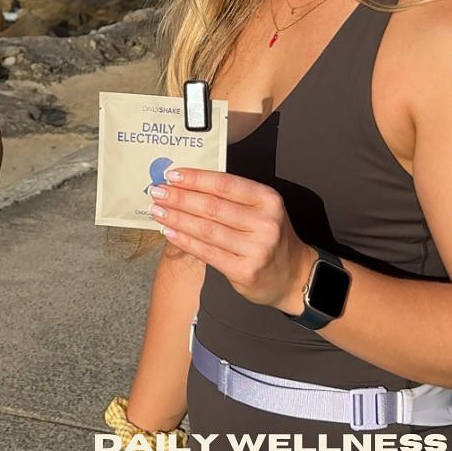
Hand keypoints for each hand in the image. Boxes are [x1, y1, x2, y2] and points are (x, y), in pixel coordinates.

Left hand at [149, 168, 315, 313]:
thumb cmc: (269, 236)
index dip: (195, 178)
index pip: (224, 184)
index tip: (172, 175)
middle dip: (180, 198)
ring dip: (177, 218)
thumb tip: (187, 183)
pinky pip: (207, 252)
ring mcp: (256, 248)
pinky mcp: (245, 270)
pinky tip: (168, 232)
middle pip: (212, 206)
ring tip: (157, 210)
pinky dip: (184, 241)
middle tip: (157, 191)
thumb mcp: (261, 209)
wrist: (294, 275)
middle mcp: (264, 222)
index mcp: (267, 199)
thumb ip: (231, 197)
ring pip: (206, 229)